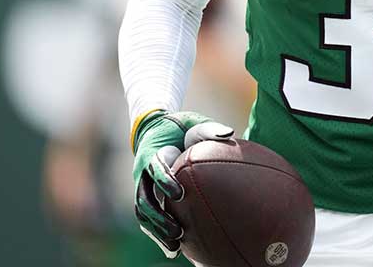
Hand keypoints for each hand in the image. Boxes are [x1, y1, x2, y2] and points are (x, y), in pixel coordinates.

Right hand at [131, 110, 234, 256]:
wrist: (156, 129)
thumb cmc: (180, 127)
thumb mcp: (193, 123)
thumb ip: (208, 129)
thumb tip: (229, 134)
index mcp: (154, 153)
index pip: (155, 168)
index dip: (165, 181)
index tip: (179, 193)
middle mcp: (143, 173)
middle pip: (144, 199)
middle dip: (159, 217)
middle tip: (178, 230)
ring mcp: (142, 187)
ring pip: (143, 213)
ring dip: (157, 231)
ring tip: (175, 246)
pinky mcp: (147, 196)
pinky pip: (148, 219)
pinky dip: (157, 234)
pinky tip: (174, 250)